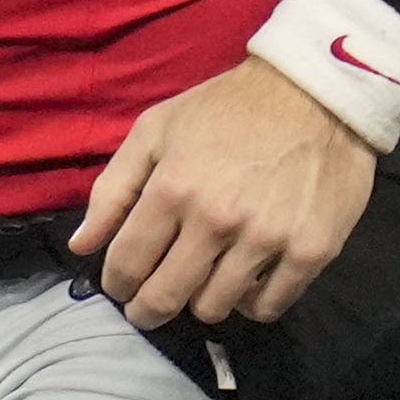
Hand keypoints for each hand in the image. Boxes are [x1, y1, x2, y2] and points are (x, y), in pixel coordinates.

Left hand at [72, 58, 377, 326]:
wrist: (318, 91)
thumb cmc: (229, 108)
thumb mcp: (157, 130)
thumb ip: (113, 189)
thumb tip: (81, 246)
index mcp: (174, 188)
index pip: (126, 264)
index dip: (117, 283)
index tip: (124, 284)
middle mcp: (218, 219)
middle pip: (166, 297)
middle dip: (148, 308)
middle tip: (151, 305)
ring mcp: (268, 237)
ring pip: (215, 307)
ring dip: (202, 300)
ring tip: (206, 281)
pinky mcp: (312, 249)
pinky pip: (269, 306)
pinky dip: (252, 304)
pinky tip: (249, 282)